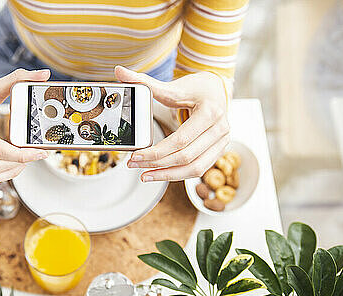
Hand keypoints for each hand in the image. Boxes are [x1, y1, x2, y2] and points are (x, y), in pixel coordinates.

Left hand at [115, 66, 229, 181]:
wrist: (218, 90)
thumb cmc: (196, 88)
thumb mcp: (174, 85)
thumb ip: (145, 82)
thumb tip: (119, 71)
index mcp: (210, 111)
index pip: (180, 140)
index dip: (156, 152)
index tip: (136, 156)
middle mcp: (221, 128)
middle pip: (186, 156)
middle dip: (157, 164)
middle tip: (134, 165)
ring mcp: (223, 142)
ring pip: (195, 168)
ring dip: (168, 175)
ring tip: (145, 175)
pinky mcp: (219, 150)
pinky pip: (199, 169)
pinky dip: (179, 174)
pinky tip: (161, 174)